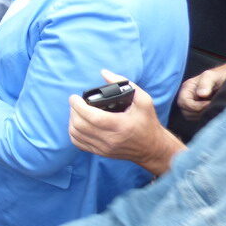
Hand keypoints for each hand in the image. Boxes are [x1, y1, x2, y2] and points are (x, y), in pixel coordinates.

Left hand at [68, 69, 184, 176]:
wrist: (153, 148)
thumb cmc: (147, 123)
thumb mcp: (143, 101)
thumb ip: (125, 84)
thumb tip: (104, 72)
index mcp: (120, 125)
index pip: (91, 117)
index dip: (78, 106)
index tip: (74, 97)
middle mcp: (110, 139)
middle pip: (80, 125)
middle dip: (73, 111)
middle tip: (75, 102)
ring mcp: (104, 148)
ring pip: (76, 134)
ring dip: (72, 120)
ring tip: (76, 111)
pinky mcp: (100, 153)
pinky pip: (78, 143)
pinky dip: (74, 132)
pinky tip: (78, 124)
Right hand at [178, 60, 225, 119]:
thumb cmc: (221, 75)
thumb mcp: (212, 76)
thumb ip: (206, 83)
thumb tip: (201, 94)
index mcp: (187, 87)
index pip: (184, 102)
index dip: (195, 106)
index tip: (209, 104)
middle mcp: (187, 96)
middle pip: (185, 111)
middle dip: (198, 112)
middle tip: (212, 108)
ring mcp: (192, 103)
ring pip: (190, 115)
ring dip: (201, 115)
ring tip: (213, 108)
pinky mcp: (198, 109)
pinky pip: (196, 117)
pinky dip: (204, 116)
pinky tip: (213, 110)